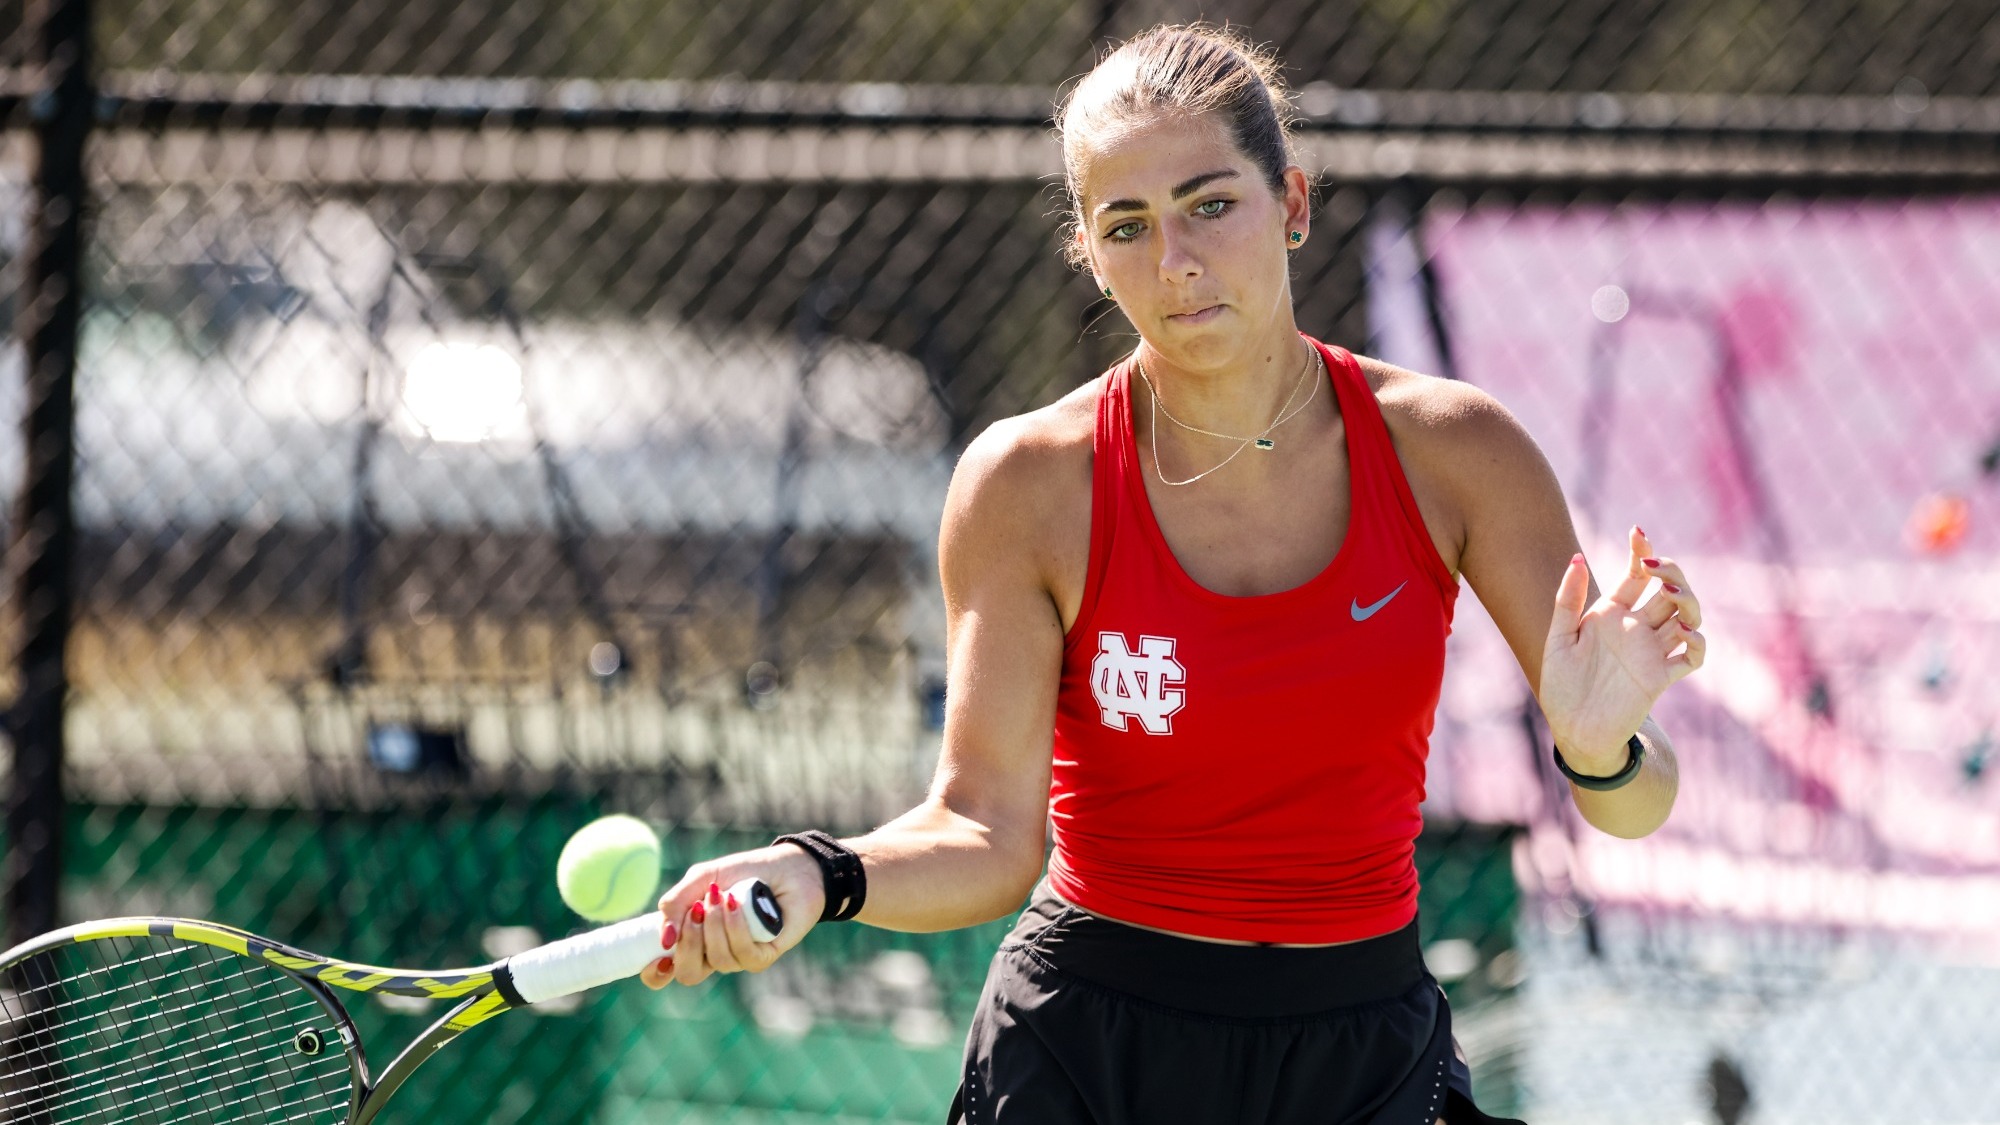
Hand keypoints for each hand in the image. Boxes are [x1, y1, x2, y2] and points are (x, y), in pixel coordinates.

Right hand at [639, 843, 824, 988]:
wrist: (788, 866)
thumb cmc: (745, 871)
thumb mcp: (703, 878)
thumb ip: (676, 903)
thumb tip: (663, 939)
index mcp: (693, 938)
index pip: (666, 971)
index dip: (654, 973)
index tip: (658, 955)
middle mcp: (713, 952)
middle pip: (688, 973)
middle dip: (688, 942)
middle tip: (698, 909)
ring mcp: (738, 956)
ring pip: (716, 960)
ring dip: (716, 925)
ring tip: (724, 896)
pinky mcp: (763, 956)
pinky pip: (743, 954)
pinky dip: (737, 927)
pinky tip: (739, 904)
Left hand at [1540, 526, 1705, 773]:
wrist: (1573, 730)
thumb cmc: (1562, 686)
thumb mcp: (1558, 639)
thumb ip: (1567, 600)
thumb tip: (1578, 557)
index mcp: (1610, 614)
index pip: (1634, 575)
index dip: (1641, 552)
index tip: (1638, 532)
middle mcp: (1636, 628)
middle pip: (1668, 589)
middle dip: (1669, 571)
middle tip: (1654, 566)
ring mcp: (1652, 651)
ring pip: (1686, 616)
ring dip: (1687, 600)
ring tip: (1670, 593)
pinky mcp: (1661, 677)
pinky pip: (1691, 656)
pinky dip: (1696, 642)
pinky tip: (1684, 631)